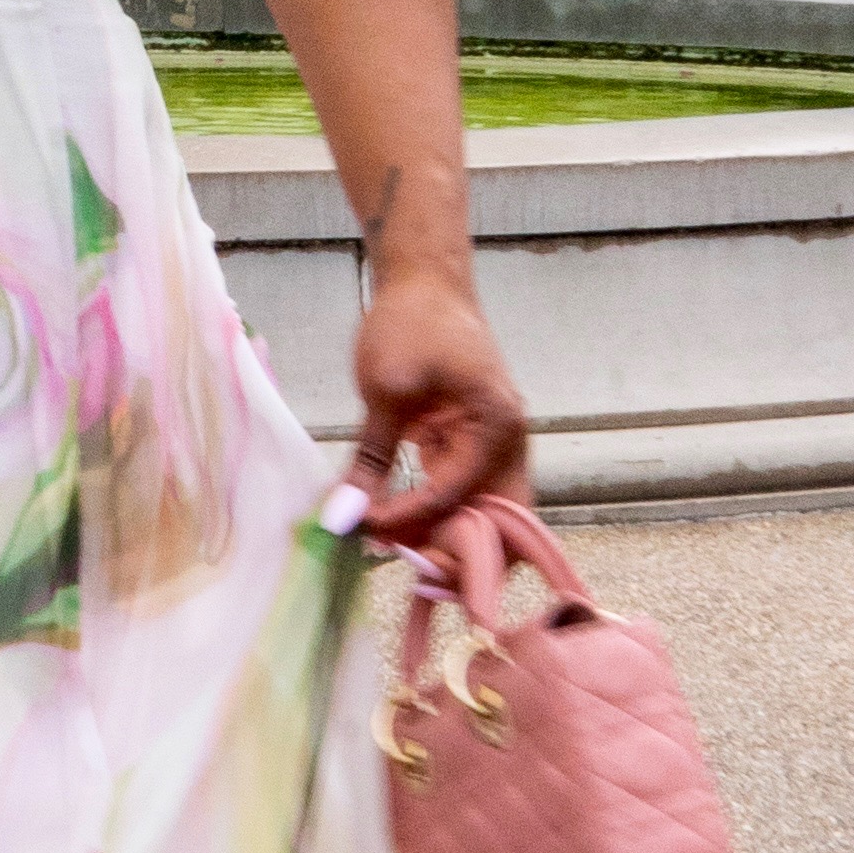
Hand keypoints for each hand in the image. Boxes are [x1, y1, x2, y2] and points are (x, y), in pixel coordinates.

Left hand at [342, 266, 528, 545]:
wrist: (424, 283)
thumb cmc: (411, 323)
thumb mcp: (385, 389)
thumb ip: (371, 457)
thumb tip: (345, 515)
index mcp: (497, 427)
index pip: (457, 496)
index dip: (410, 521)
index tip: (364, 532)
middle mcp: (508, 445)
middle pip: (499, 525)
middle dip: (457, 556)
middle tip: (403, 568)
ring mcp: (494, 448)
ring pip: (484, 518)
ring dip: (445, 540)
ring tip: (393, 552)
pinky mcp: (471, 448)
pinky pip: (464, 498)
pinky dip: (436, 518)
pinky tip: (397, 529)